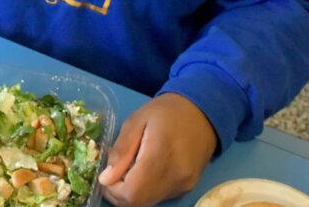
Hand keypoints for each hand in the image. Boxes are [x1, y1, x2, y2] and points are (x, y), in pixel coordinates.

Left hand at [97, 93, 215, 206]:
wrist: (202, 112)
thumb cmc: (166, 112)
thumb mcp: (136, 121)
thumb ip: (121, 150)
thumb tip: (105, 178)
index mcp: (161, 155)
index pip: (131, 193)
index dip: (113, 191)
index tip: (106, 175)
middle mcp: (175, 176)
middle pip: (139, 203)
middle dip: (120, 194)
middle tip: (115, 173)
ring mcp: (183, 184)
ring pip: (149, 202)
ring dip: (133, 193)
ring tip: (130, 168)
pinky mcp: (188, 187)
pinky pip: (160, 197)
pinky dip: (147, 190)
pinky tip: (146, 171)